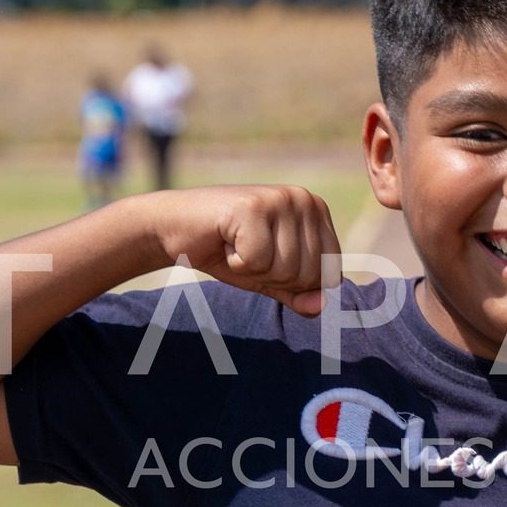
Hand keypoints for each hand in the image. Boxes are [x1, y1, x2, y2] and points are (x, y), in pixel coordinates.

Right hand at [149, 184, 341, 315]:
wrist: (176, 228)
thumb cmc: (228, 250)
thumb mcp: (270, 278)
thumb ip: (299, 294)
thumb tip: (321, 307)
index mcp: (318, 212)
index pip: (330, 275)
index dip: (295, 283)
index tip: (267, 259)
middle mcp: (305, 199)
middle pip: (309, 275)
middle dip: (272, 276)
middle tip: (247, 252)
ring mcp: (280, 199)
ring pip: (285, 269)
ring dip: (252, 269)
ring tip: (236, 245)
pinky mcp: (253, 206)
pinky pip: (257, 260)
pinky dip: (235, 262)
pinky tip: (224, 240)